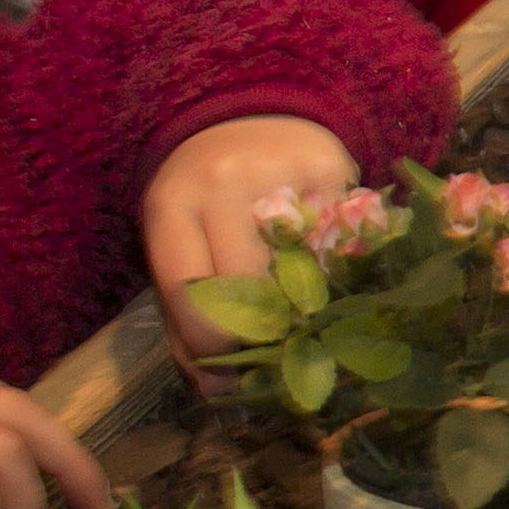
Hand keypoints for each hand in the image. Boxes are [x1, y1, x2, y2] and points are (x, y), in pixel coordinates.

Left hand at [145, 115, 356, 353]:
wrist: (247, 118)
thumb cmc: (207, 201)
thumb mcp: (180, 247)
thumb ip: (188, 320)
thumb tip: (218, 391)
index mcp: (170, 206)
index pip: (189, 292)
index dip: (213, 343)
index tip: (234, 367)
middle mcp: (218, 181)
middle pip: (248, 284)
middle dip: (264, 325)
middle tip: (277, 338)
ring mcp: (275, 169)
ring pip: (299, 267)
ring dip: (304, 299)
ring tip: (302, 302)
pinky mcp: (327, 166)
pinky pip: (338, 241)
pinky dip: (335, 264)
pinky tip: (326, 260)